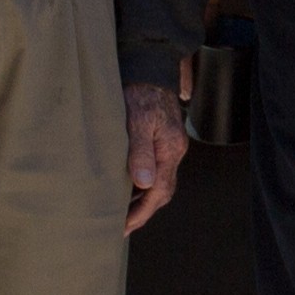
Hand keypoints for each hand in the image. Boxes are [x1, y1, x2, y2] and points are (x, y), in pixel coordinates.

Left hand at [124, 70, 189, 234]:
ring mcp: (169, 145)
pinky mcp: (162, 139)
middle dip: (143, 212)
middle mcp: (173, 150)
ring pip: (160, 181)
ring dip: (142, 200)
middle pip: (163, 191)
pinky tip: (128, 186)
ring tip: (122, 212)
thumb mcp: (136, 121)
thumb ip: (140, 151)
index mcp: (169, 150)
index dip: (141, 213)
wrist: (150, 66)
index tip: (123, 227)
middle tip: (121, 226)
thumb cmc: (140, 91)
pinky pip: (156, 169)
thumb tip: (143, 182)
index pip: (158, 192)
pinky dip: (142, 184)